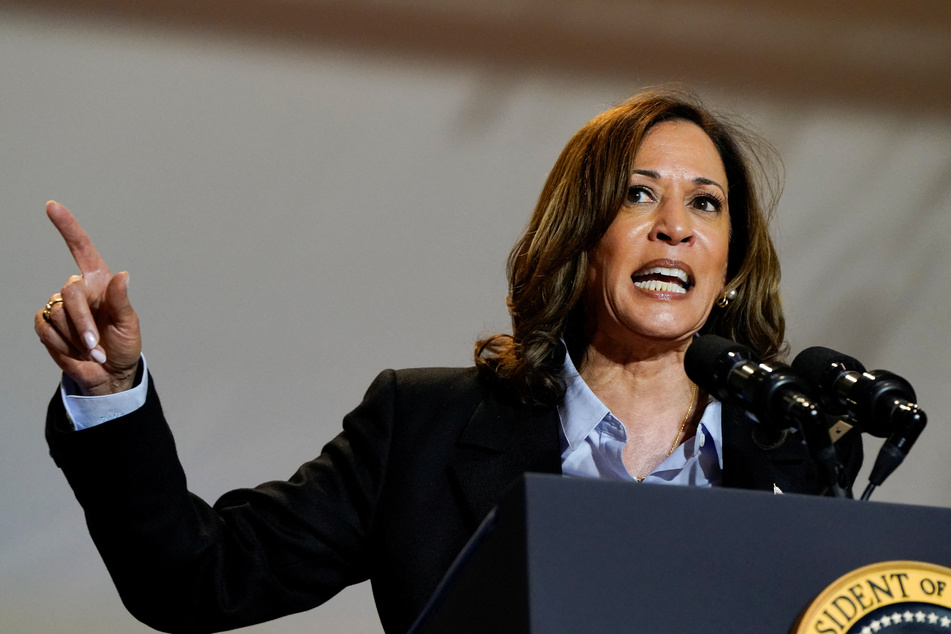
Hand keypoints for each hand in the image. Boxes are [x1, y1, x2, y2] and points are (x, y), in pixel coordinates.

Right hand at [34, 201, 141, 394]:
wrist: (109, 373)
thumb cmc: (123, 345)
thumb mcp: (129, 324)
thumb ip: (121, 301)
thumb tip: (122, 276)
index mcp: (100, 282)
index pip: (81, 249)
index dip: (67, 227)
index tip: (52, 206)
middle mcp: (79, 289)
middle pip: (70, 294)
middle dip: (83, 324)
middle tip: (97, 347)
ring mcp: (60, 306)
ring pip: (58, 313)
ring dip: (76, 338)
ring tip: (91, 350)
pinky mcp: (47, 323)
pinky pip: (45, 327)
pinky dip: (60, 344)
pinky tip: (74, 350)